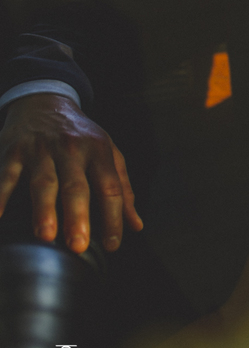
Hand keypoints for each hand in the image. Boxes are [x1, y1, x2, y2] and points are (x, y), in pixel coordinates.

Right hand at [0, 93, 141, 252]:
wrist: (45, 102)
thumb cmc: (82, 136)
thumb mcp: (109, 153)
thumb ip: (123, 188)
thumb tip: (136, 226)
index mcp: (100, 150)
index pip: (111, 187)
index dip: (114, 217)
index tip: (112, 245)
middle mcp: (72, 148)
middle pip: (77, 185)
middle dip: (77, 215)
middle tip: (78, 245)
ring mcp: (42, 149)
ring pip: (43, 181)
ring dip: (44, 209)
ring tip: (45, 235)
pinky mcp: (14, 150)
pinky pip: (7, 174)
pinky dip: (1, 194)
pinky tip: (0, 214)